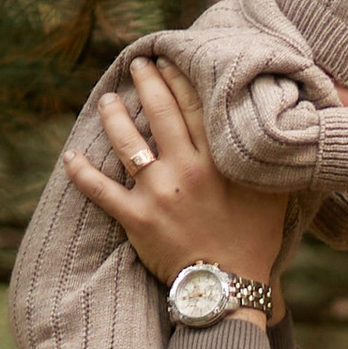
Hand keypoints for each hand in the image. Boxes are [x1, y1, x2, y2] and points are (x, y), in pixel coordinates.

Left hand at [63, 56, 287, 296]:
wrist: (228, 288)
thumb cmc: (255, 241)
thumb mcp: (273, 194)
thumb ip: (266, 159)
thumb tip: (278, 128)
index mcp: (217, 160)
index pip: (193, 105)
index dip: (178, 78)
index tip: (168, 60)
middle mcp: (186, 170)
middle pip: (160, 113)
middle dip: (145, 83)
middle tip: (137, 66)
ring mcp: (158, 193)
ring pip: (127, 142)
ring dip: (113, 116)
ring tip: (106, 101)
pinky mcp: (137, 219)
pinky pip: (101, 191)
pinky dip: (82, 173)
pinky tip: (70, 157)